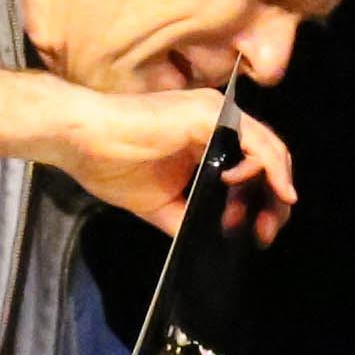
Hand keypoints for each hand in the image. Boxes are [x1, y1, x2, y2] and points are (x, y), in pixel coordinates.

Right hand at [0, 61, 299, 242]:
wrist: (80, 140)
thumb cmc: (109, 164)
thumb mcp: (160, 203)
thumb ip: (192, 216)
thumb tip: (219, 239)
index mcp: (206, 138)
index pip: (252, 166)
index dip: (262, 201)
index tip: (258, 232)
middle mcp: (217, 121)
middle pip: (268, 158)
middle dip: (274, 200)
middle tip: (266, 232)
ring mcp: (215, 115)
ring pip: (268, 148)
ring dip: (274, 188)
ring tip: (264, 220)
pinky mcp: (207, 115)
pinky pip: (253, 141)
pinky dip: (263, 168)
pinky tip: (252, 191)